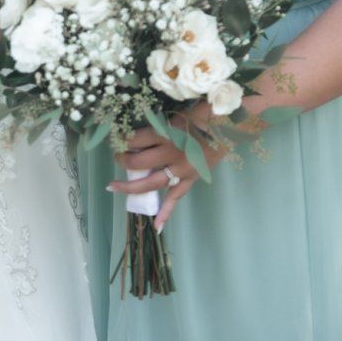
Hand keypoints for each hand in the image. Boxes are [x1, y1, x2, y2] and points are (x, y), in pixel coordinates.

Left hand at [109, 109, 226, 230]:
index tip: (115, 138)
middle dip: (122, 160)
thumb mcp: (175, 115)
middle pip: (138, 162)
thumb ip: (157, 126)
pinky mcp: (191, 179)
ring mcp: (181, 170)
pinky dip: (166, 212)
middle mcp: (170, 154)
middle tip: (117, 157)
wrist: (228, 127)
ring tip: (113, 186)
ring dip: (131, 186)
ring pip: (151, 183)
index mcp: (165, 133)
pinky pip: (176, 197)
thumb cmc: (200, 115)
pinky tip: (156, 225)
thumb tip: (137, 135)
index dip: (122, 140)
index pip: (134, 139)